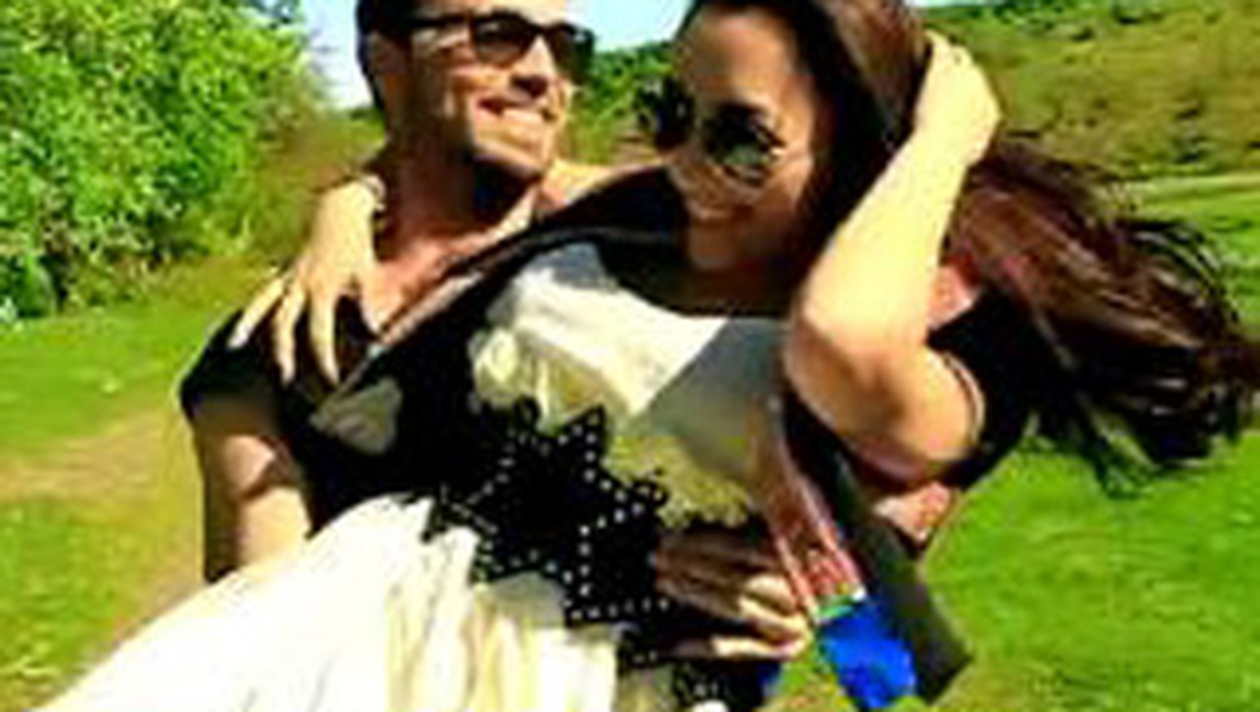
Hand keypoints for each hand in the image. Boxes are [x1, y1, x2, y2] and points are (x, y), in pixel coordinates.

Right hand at [228, 176, 381, 383]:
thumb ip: (368, 304)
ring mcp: (286, 276)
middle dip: (282, 352)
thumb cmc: (355, 244)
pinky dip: (251, 309)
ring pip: (262, 306)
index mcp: (321, 288)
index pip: (319, 333)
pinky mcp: (282, 272)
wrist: (338, 209)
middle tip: (285, 380)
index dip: (324, 359)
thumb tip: (376, 335)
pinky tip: (239, 325)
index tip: (331, 381)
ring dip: (248, 326)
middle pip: (282, 324)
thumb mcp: (365, 273)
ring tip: (234, 347)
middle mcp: (297, 284)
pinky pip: (261, 293)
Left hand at [652, 529, 811, 659]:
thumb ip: (759, 531)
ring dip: (696, 594)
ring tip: (665, 583)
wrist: (844, 618)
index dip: (701, 541)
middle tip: (658, 558)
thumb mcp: (788, 543)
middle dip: (691, 565)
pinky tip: (680, 644)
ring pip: (737, 608)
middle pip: (735, 576)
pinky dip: (710, 646)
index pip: (740, 547)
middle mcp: (796, 592)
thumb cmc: (811, 574)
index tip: (670, 537)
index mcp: (798, 558)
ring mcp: (792, 623)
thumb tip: (712, 516)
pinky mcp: (785, 650)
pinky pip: (742, 650)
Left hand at [913, 34, 1000, 167]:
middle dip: (962, 75)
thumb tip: (956, 182)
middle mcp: (982, 92)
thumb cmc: (945, 166)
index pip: (981, 98)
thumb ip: (959, 168)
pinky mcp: (947, 67)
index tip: (954, 98)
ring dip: (952, 57)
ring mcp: (966, 77)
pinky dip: (937, 42)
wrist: (940, 149)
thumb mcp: (958, 171)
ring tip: (938, 55)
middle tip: (945, 75)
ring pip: (961, 58)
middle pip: (974, 75)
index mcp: (989, 114)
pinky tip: (928, 39)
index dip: (967, 96)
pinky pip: (944, 48)